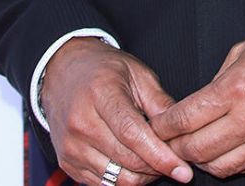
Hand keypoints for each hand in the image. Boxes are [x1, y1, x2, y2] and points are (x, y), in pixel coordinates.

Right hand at [40, 37, 193, 184]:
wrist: (63, 72)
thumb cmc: (103, 69)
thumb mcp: (137, 72)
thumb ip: (159, 102)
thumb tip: (181, 129)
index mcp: (100, 93)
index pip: (132, 133)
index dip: (159, 154)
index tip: (181, 168)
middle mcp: (81, 122)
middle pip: (126, 159)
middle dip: (156, 167)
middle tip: (175, 162)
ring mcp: (71, 146)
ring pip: (116, 178)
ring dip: (142, 176)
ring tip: (155, 160)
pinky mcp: (68, 163)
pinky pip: (102, 184)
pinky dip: (123, 179)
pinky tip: (134, 163)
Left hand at [151, 22, 244, 178]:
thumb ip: (219, 79)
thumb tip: (200, 102)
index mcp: (238, 88)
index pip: (187, 118)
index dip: (165, 126)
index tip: (157, 126)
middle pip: (197, 149)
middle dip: (176, 148)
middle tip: (169, 142)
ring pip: (220, 167)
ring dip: (202, 161)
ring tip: (195, 149)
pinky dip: (230, 163)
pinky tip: (225, 150)